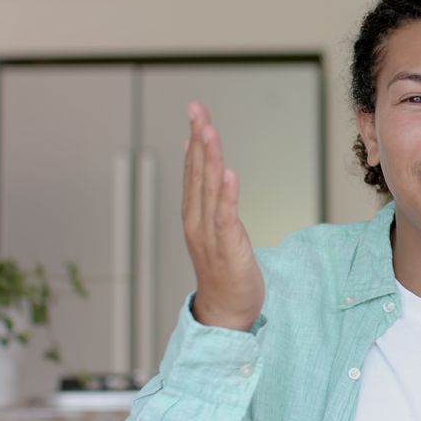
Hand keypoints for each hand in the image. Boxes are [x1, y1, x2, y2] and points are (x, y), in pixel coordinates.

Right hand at [182, 102, 264, 330]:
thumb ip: (205, 192)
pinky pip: (225, 217)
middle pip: (197, 173)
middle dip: (199, 139)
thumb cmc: (223, 268)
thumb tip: (197, 155)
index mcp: (193, 213)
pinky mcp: (227, 248)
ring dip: (208, 159)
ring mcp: (209, 234)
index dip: (194, 137)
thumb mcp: (213, 225)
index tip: (196, 109)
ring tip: (209, 131)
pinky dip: (226, 195)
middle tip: (197, 109)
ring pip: (208, 190)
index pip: (193, 168)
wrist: (226, 311)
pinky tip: (228, 174)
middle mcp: (196, 220)